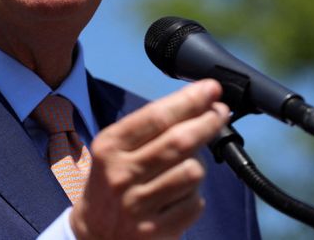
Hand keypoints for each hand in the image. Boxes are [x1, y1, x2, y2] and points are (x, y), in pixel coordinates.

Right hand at [70, 79, 228, 239]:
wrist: (93, 232)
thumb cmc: (111, 180)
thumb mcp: (115, 148)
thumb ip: (149, 128)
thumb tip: (196, 103)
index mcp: (110, 146)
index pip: (156, 116)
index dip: (189, 100)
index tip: (211, 89)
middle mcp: (121, 174)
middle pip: (179, 142)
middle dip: (207, 121)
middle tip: (220, 111)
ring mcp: (137, 205)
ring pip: (192, 172)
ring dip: (200, 163)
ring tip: (190, 163)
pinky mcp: (153, 231)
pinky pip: (194, 203)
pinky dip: (195, 195)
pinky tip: (182, 193)